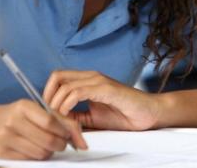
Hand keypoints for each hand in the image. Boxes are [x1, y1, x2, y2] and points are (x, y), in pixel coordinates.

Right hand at [0, 100, 87, 159]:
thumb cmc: (21, 116)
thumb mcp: (39, 110)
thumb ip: (63, 121)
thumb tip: (83, 143)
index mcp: (24, 107)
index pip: (51, 122)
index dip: (64, 131)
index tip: (68, 134)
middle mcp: (13, 121)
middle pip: (48, 140)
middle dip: (61, 144)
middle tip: (62, 142)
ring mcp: (6, 137)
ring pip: (41, 152)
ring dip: (51, 151)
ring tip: (49, 145)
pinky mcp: (2, 152)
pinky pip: (30, 159)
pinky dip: (39, 156)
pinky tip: (37, 149)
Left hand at [43, 71, 160, 130]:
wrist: (148, 114)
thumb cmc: (125, 115)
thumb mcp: (93, 118)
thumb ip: (76, 116)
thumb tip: (57, 120)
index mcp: (88, 81)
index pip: (58, 78)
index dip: (48, 93)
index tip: (48, 112)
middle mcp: (92, 77)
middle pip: (57, 76)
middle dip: (48, 96)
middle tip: (51, 115)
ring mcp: (99, 81)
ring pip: (64, 84)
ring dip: (56, 104)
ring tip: (60, 119)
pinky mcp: (106, 89)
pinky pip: (77, 92)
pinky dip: (67, 104)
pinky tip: (68, 115)